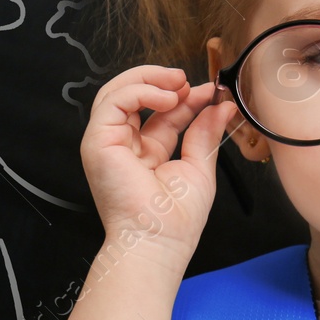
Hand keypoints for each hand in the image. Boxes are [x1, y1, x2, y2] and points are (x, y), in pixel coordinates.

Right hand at [79, 65, 241, 258]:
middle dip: (162, 81)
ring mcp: (108, 142)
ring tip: (179, 83)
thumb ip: (205, 133)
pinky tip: (167, 96)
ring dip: (150, 79)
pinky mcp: (98, 141)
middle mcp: (125, 145)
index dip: (185, 97)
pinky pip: (114, 101)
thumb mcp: (199, 167)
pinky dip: (141, 90)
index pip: (163, 113)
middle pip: (136, 97)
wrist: (159, 240)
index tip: (209, 91)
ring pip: (118, 92)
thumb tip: (222, 106)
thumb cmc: (176, 219)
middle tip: (188, 80)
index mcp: (148, 153)